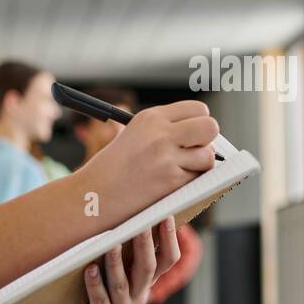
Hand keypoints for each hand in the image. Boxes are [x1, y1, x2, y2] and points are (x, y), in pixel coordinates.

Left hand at [57, 217, 181, 303]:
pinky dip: (95, 284)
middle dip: (145, 245)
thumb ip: (125, 245)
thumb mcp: (117, 264)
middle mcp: (139, 295)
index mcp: (147, 280)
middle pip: (148, 269)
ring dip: (117, 263)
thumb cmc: (97, 278)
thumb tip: (128, 208)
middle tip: (142, 223)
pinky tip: (89, 269)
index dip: (170, 239)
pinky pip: (99, 300)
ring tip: (112, 245)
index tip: (167, 215)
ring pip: (121, 284)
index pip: (168, 260)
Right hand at [85, 101, 218, 222]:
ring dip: (200, 165)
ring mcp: (167, 157)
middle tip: (196, 151)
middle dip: (208, 140)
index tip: (194, 135)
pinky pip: (197, 178)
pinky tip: (172, 184)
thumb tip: (201, 133)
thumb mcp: (134, 134)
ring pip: (208, 156)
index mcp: (151, 117)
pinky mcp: (170, 180)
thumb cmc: (113, 168)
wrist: (93, 194)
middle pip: (210, 127)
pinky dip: (190, 183)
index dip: (200, 123)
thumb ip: (165, 129)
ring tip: (181, 170)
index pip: (198, 109)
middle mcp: (161, 133)